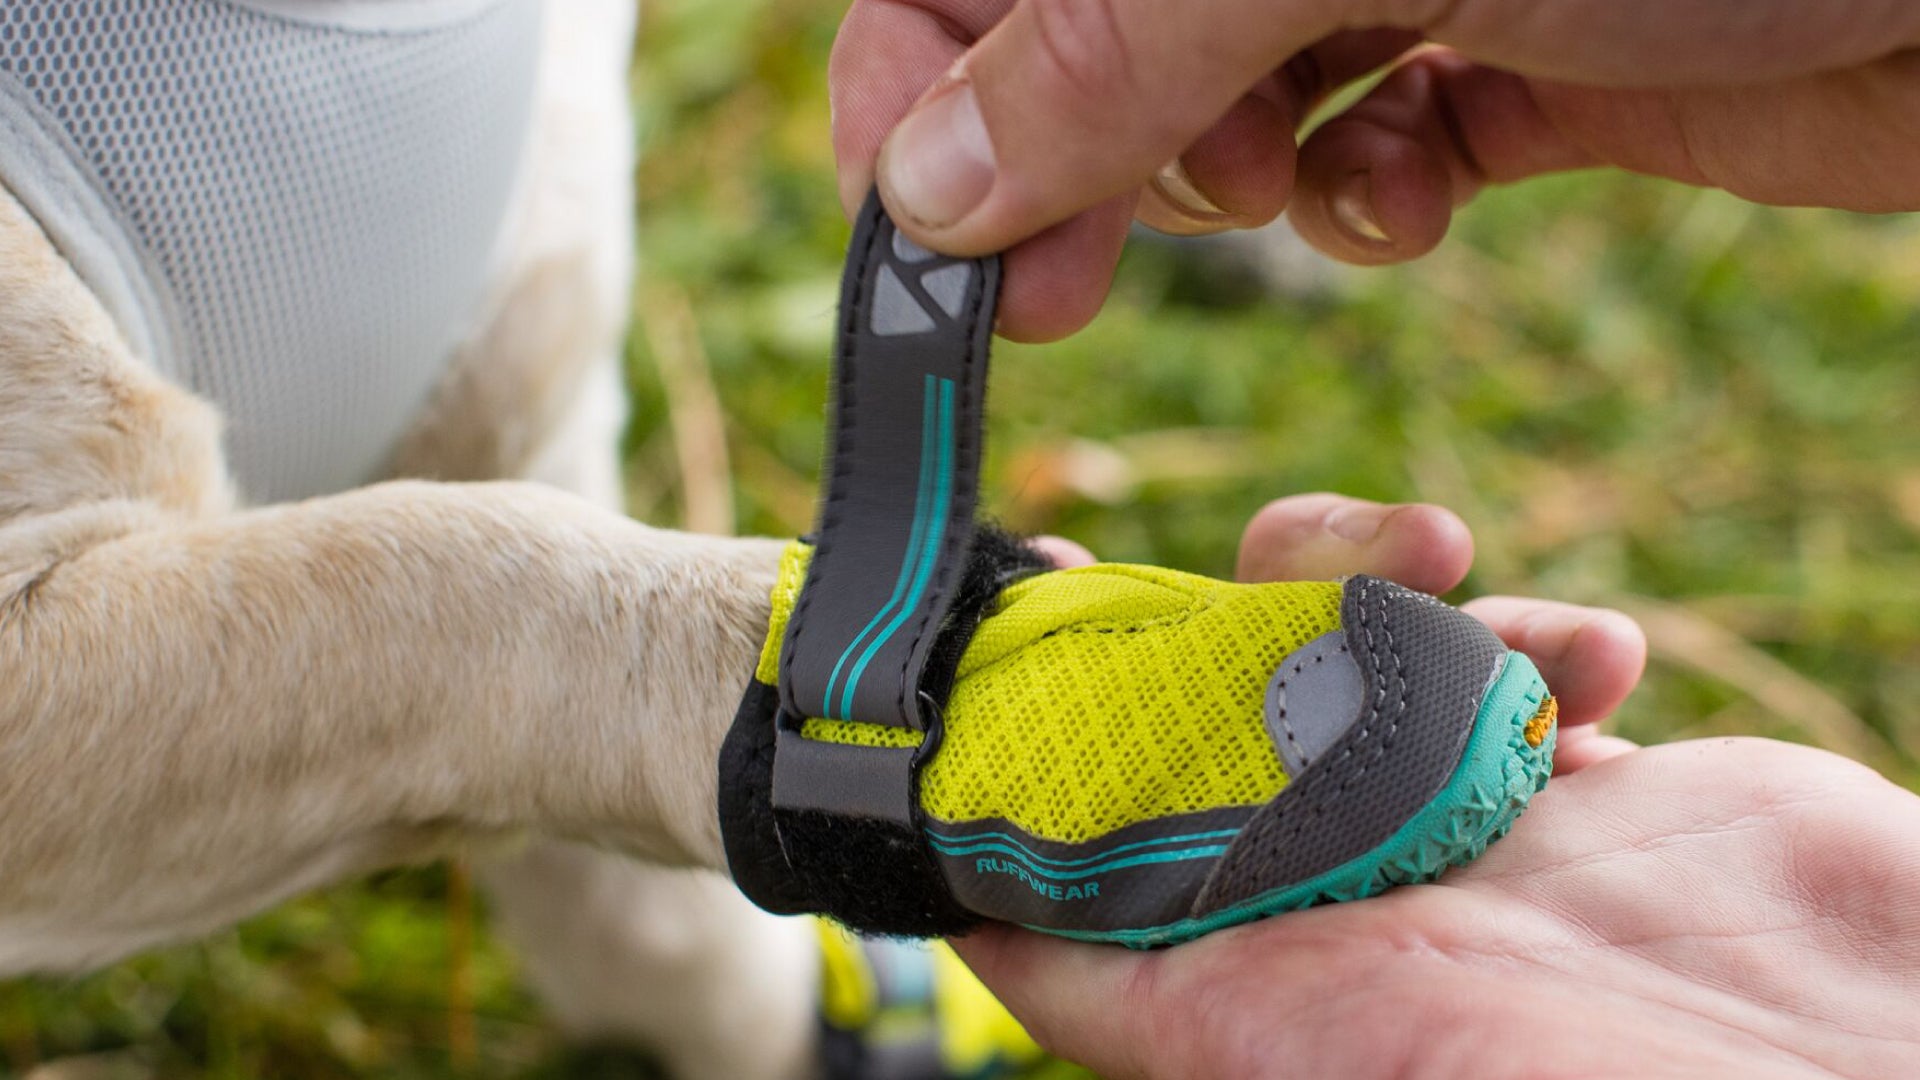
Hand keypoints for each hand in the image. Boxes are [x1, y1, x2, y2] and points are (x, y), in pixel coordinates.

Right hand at [830, 0, 1919, 339]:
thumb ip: (1112, 51)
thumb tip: (925, 186)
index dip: (917, 71)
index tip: (922, 220)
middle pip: (1084, 35)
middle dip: (1072, 156)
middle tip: (1052, 286)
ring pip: (1219, 106)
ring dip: (1234, 178)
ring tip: (1306, 178)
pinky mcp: (1506, 55)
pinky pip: (1370, 146)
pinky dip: (1374, 191)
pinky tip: (1429, 180)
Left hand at [982, 495, 1919, 1077]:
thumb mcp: (1342, 1067)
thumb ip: (1147, 1006)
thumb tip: (978, 925)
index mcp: (1264, 983)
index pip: (1098, 849)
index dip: (1044, 729)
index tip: (1028, 598)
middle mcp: (1349, 911)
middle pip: (1212, 727)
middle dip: (1219, 615)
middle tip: (1268, 545)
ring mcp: (1469, 845)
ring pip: (1352, 673)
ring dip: (1381, 591)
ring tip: (1448, 561)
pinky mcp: (1590, 801)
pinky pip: (1513, 678)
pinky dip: (1541, 640)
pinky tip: (1605, 660)